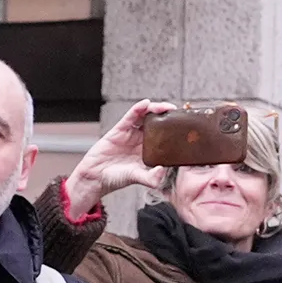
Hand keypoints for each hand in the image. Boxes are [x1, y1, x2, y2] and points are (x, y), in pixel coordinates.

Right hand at [65, 99, 176, 217]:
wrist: (95, 177)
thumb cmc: (116, 178)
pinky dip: (137, 109)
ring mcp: (131, 134)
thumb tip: (162, 171)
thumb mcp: (137, 178)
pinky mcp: (119, 130)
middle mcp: (142, 141)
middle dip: (168, 116)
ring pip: (145, 117)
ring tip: (164, 107)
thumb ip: (150, 178)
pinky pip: (130, 117)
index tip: (185, 125)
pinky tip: (145, 104)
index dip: (175, 129)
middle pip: (157, 123)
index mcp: (150, 151)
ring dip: (155, 109)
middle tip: (178, 112)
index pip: (166, 136)